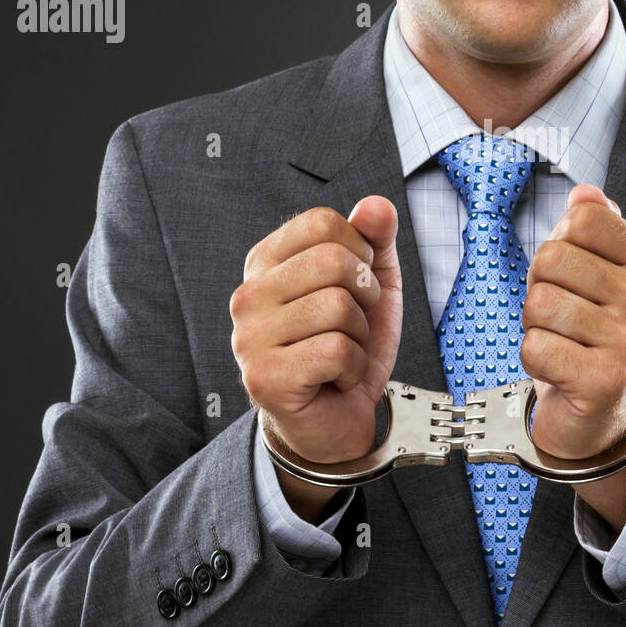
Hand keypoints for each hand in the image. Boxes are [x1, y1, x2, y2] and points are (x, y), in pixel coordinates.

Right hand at [230, 198, 402, 465]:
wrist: (334, 421)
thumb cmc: (348, 346)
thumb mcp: (372, 285)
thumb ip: (375, 239)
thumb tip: (376, 205)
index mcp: (267, 263)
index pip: (321, 222)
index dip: (359, 250)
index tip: (357, 283)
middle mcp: (249, 295)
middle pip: (333, 261)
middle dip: (365, 297)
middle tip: (353, 326)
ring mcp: (250, 337)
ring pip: (338, 307)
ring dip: (360, 337)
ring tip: (342, 354)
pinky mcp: (265, 378)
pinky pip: (336, 350)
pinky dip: (355, 367)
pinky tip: (337, 379)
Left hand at [520, 184, 625, 460]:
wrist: (605, 415)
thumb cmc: (595, 337)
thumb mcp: (602, 276)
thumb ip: (597, 229)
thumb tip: (585, 193)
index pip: (581, 220)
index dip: (558, 245)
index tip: (572, 277)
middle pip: (552, 258)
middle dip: (540, 287)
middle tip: (562, 317)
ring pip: (538, 302)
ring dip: (536, 326)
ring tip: (562, 343)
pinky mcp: (604, 381)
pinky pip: (534, 347)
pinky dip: (534, 359)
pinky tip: (559, 370)